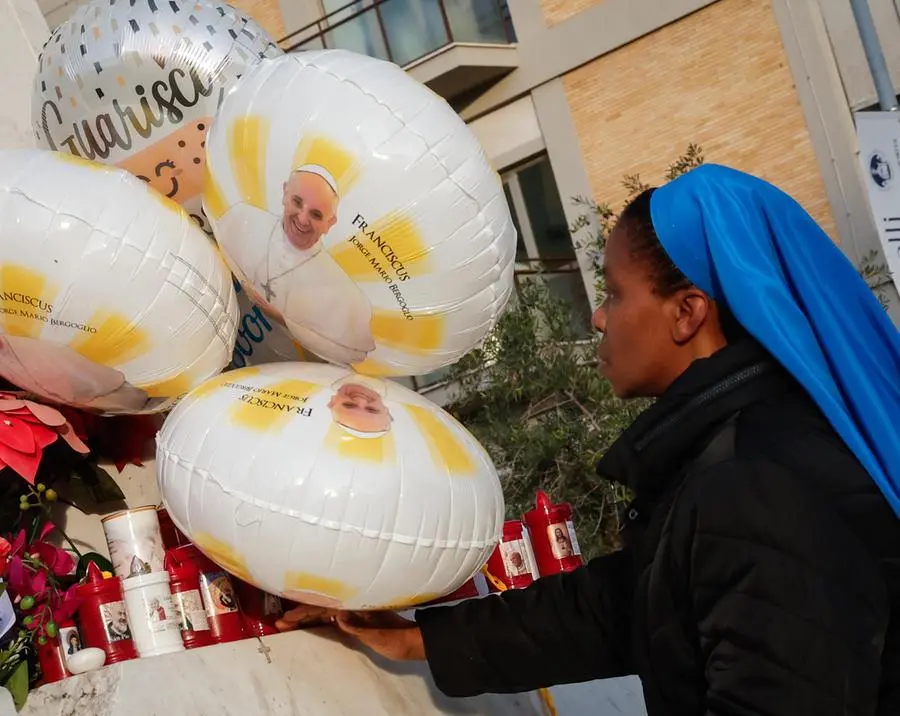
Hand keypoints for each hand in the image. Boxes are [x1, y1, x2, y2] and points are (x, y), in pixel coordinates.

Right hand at [276, 604, 425, 661]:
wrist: (410, 640)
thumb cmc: (397, 636)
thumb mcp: (379, 634)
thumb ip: (359, 627)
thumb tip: (338, 617)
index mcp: (355, 605)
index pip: (324, 607)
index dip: (305, 611)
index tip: (288, 617)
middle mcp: (351, 607)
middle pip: (320, 607)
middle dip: (300, 613)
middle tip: (280, 622)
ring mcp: (352, 613)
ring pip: (323, 612)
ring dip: (306, 617)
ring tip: (287, 622)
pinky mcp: (354, 622)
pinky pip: (331, 619)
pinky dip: (317, 620)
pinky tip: (307, 622)